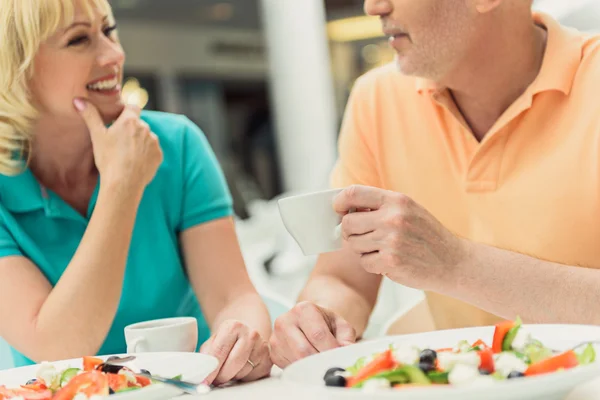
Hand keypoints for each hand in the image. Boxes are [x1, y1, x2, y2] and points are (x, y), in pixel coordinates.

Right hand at [74, 98, 162, 190]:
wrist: (123, 183)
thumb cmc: (108, 159)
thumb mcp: (97, 136)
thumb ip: (90, 116)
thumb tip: (78, 100)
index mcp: (130, 121)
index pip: (132, 107)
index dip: (126, 112)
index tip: (118, 120)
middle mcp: (146, 128)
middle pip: (138, 124)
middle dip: (131, 130)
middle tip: (119, 142)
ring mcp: (154, 142)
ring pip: (146, 137)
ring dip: (139, 142)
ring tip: (126, 155)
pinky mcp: (158, 155)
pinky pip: (152, 151)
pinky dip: (146, 154)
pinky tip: (135, 162)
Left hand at [200, 320, 270, 385]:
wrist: (246, 332)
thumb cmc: (226, 339)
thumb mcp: (213, 342)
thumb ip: (206, 356)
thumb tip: (200, 373)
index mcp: (234, 326)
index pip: (219, 353)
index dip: (210, 370)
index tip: (204, 381)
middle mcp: (251, 334)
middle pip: (232, 365)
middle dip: (221, 375)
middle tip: (215, 378)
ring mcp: (262, 346)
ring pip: (242, 373)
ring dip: (232, 376)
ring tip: (230, 368)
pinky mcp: (268, 360)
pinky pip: (252, 377)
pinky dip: (244, 377)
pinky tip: (241, 368)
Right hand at [269, 302, 355, 367]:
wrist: (310, 322)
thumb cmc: (326, 324)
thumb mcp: (341, 325)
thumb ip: (347, 338)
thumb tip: (345, 352)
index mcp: (303, 309)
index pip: (317, 334)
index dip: (331, 350)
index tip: (339, 357)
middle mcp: (285, 320)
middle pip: (304, 350)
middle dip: (321, 361)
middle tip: (332, 365)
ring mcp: (276, 337)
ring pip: (296, 361)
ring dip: (312, 367)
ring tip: (322, 364)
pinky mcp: (273, 352)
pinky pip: (289, 367)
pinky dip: (302, 370)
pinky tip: (309, 364)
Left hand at [333, 185, 467, 289]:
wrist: (453, 262)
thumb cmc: (426, 236)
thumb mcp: (409, 210)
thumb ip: (381, 206)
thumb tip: (346, 208)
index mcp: (396, 200)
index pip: (354, 193)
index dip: (339, 202)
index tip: (338, 209)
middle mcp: (393, 218)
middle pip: (348, 222)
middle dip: (349, 231)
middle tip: (361, 236)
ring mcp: (391, 240)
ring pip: (353, 244)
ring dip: (362, 249)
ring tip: (381, 249)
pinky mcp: (390, 262)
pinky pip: (364, 262)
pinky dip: (372, 264)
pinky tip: (388, 261)